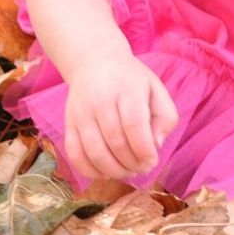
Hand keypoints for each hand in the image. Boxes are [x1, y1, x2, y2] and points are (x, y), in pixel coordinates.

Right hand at [63, 52, 177, 179]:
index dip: (143, 149)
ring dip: (113, 170)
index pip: (133, 124)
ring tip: (128, 172)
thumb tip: (156, 145)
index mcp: (127, 89)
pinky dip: (89, 171)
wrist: (95, 62)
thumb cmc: (131, 80)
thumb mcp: (156, 89)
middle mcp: (101, 100)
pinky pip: (74, 154)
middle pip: (115, 141)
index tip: (153, 161)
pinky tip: (106, 173)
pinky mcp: (68, 123)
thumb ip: (165, 116)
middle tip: (143, 168)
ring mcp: (81, 113)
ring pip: (94, 152)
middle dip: (132, 163)